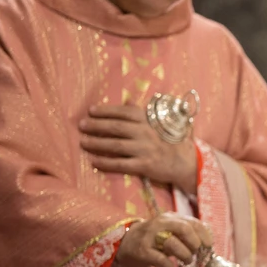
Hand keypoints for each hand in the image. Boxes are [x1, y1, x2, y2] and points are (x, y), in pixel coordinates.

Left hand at [79, 105, 196, 193]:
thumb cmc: (169, 140)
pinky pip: (120, 164)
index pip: (125, 112)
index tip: (91, 110)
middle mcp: (146, 133)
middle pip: (116, 127)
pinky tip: (93, 160)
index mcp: (149, 120)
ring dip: (96, 143)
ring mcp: (145, 149)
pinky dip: (105, 162)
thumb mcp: (159, 123)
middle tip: (81, 125)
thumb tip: (127, 100)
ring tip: (83, 142)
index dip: (106, 110)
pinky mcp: (144, 165)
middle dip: (96, 125)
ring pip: (115, 145)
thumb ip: (142, 113)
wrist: (185, 162)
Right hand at [116, 213, 212, 266]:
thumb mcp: (171, 232)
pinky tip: (169, 266)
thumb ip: (186, 234)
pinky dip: (168, 265)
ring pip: (172, 243)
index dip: (204, 234)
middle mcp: (160, 223)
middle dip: (195, 243)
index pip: (193, 222)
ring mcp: (150, 236)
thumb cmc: (154, 239)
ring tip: (186, 261)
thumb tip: (207, 245)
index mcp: (171, 218)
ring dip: (184, 255)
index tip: (209, 245)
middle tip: (196, 252)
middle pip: (184, 228)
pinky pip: (160, 259)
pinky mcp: (142, 251)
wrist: (125, 243)